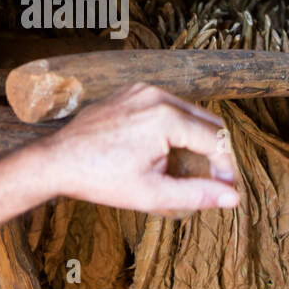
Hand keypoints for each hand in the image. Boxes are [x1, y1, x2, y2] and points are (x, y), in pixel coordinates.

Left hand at [34, 83, 239, 213]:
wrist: (56, 161)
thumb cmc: (99, 178)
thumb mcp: (152, 193)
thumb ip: (196, 194)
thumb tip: (232, 198)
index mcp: (166, 117)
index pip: (215, 139)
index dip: (226, 166)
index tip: (227, 188)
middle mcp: (156, 95)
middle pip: (206, 121)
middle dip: (215, 151)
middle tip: (215, 180)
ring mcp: (142, 90)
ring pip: (187, 112)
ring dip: (195, 138)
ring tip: (189, 169)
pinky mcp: (130, 91)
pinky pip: (165, 106)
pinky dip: (174, 126)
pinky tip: (165, 152)